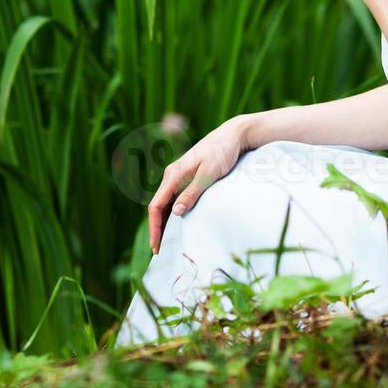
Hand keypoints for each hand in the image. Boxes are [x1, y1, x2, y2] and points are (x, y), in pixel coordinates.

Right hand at [148, 115, 251, 254]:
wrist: (232, 135)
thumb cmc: (222, 153)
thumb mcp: (209, 174)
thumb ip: (192, 193)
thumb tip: (175, 213)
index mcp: (173, 175)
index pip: (156, 206)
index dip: (154, 227)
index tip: (157, 246)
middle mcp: (171, 175)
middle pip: (158, 207)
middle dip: (157, 229)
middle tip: (159, 251)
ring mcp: (178, 176)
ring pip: (165, 203)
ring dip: (164, 222)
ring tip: (166, 243)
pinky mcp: (186, 177)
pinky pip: (174, 198)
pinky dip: (172, 213)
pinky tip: (177, 224)